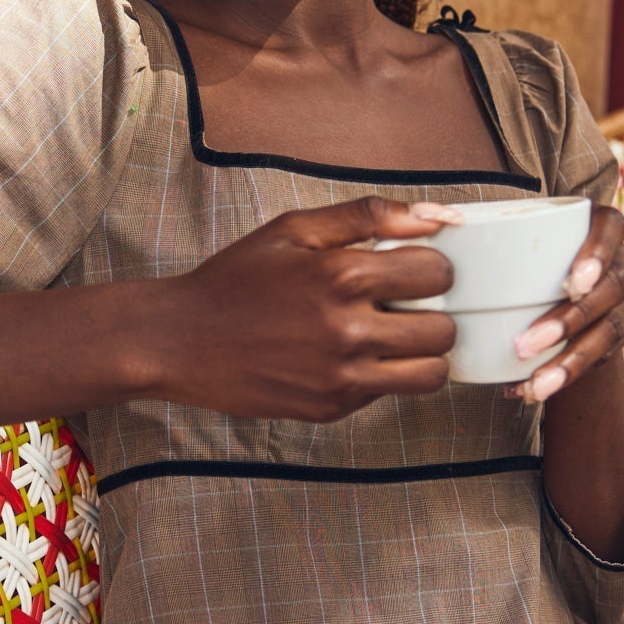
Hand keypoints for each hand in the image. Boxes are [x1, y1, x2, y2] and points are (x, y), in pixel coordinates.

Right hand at [148, 195, 461, 421]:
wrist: (180, 341)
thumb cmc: (234, 282)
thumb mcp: (294, 230)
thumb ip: (367, 216)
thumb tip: (434, 216)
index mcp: (341, 275)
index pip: (437, 273)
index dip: (432, 268)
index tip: (413, 270)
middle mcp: (348, 330)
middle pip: (442, 330)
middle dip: (433, 314)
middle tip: (407, 307)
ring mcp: (341, 376)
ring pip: (430, 375)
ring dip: (422, 355)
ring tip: (395, 339)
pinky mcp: (330, 407)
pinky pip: (387, 395)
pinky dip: (381, 376)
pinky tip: (350, 357)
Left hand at [506, 203, 623, 403]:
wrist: (561, 296)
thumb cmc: (531, 257)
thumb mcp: (523, 238)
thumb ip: (494, 230)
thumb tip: (432, 220)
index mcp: (601, 230)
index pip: (611, 229)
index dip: (597, 254)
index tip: (572, 283)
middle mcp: (620, 265)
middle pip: (608, 290)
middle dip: (567, 322)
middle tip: (525, 345)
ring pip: (607, 334)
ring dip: (568, 363)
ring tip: (535, 386)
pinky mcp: (616, 336)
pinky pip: (597, 361)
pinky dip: (562, 377)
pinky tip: (530, 390)